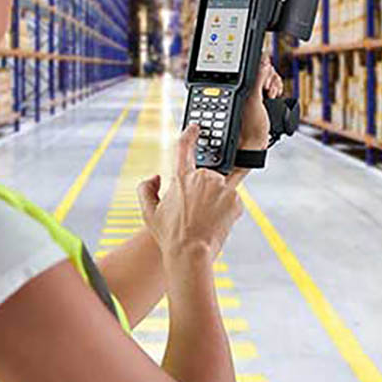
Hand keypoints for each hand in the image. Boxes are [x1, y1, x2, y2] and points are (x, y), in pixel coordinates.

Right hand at [138, 124, 243, 260]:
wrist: (191, 253)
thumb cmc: (170, 236)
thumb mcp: (148, 213)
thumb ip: (146, 189)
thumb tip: (155, 177)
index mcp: (181, 178)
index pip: (185, 148)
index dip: (190, 135)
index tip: (195, 128)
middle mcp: (202, 178)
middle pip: (205, 177)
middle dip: (202, 191)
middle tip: (196, 212)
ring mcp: (221, 187)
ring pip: (219, 190)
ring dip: (215, 201)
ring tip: (205, 220)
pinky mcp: (235, 199)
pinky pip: (231, 201)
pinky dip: (226, 210)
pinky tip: (216, 223)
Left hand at [238, 56, 283, 150]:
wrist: (254, 144)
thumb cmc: (249, 128)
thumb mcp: (254, 101)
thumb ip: (258, 80)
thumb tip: (263, 63)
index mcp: (239, 86)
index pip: (253, 65)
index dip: (262, 69)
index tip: (265, 81)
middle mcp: (245, 88)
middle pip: (263, 70)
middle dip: (270, 78)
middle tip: (268, 92)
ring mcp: (254, 93)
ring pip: (269, 78)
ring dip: (274, 85)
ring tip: (271, 96)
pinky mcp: (262, 99)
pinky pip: (272, 87)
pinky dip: (276, 89)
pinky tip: (274, 96)